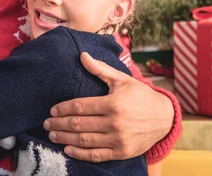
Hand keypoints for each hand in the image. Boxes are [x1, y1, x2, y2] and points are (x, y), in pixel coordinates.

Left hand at [43, 53, 173, 161]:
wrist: (164, 118)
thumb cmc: (141, 96)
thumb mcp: (122, 80)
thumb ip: (100, 69)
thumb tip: (82, 55)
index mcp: (113, 103)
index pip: (80, 107)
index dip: (63, 108)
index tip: (53, 109)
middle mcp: (115, 123)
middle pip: (79, 125)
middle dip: (60, 124)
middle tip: (47, 123)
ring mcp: (118, 139)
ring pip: (85, 141)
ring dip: (65, 139)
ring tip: (53, 135)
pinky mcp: (121, 152)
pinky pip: (96, 155)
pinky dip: (80, 154)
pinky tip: (68, 149)